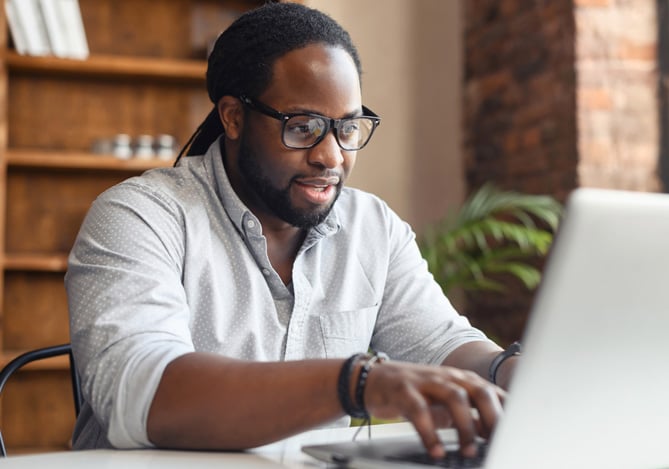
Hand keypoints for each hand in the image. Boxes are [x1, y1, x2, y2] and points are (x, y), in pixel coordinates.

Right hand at [363, 361, 504, 458]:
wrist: (375, 379)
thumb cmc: (415, 393)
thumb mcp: (446, 404)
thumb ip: (471, 416)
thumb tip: (495, 434)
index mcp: (462, 380)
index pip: (494, 394)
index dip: (509, 415)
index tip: (516, 438)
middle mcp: (448, 377)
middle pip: (480, 391)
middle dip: (493, 418)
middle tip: (498, 444)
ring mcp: (426, 381)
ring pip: (454, 397)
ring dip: (465, 426)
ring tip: (468, 452)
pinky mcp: (403, 390)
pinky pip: (419, 410)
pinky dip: (430, 432)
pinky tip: (436, 451)